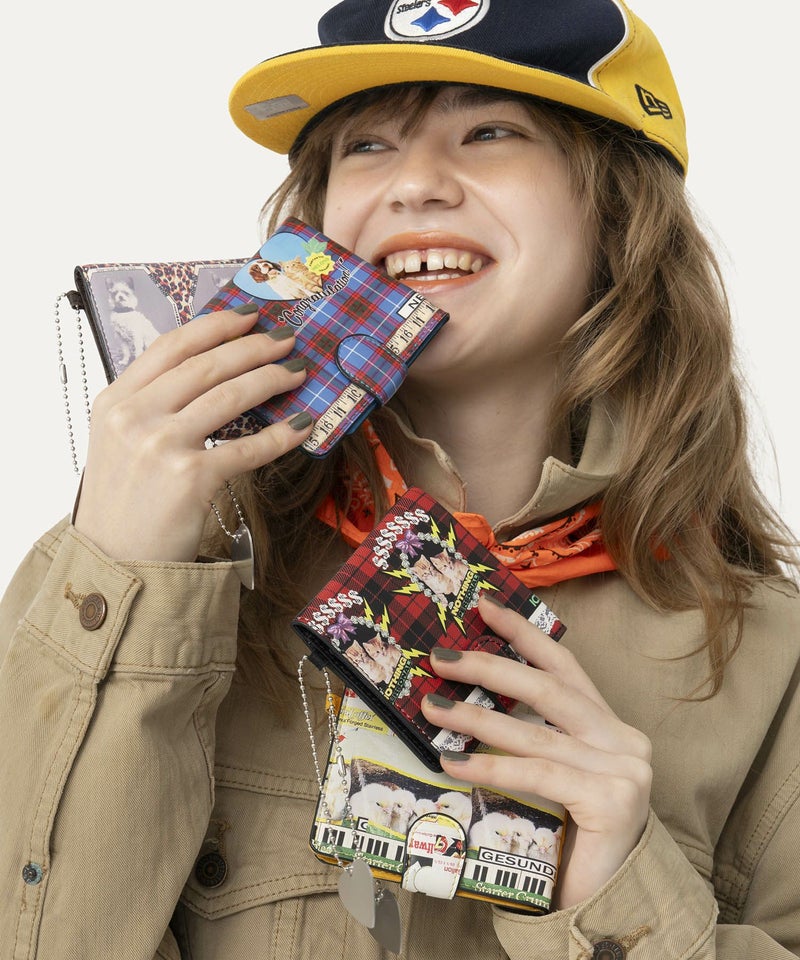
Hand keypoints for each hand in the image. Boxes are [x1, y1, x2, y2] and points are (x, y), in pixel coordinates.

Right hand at [74, 306, 312, 561]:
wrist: (116, 560)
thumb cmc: (125, 501)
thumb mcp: (121, 440)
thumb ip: (153, 404)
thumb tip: (213, 373)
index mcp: (115, 400)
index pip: (171, 346)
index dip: (215, 325)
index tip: (249, 316)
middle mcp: (134, 416)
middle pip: (206, 365)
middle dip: (254, 347)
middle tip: (287, 339)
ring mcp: (161, 445)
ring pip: (228, 396)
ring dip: (271, 379)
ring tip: (299, 371)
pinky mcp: (190, 478)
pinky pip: (247, 447)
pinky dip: (279, 435)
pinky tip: (301, 425)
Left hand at [421, 595, 652, 908]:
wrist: (608, 903)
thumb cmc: (571, 836)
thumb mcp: (551, 774)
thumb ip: (530, 737)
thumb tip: (461, 701)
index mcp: (609, 725)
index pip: (563, 666)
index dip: (523, 633)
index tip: (484, 606)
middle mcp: (623, 739)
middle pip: (548, 689)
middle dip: (490, 667)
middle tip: (440, 657)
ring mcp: (624, 768)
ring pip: (537, 732)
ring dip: (478, 718)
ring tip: (433, 708)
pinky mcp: (612, 801)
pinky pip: (538, 774)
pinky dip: (491, 766)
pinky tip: (453, 760)